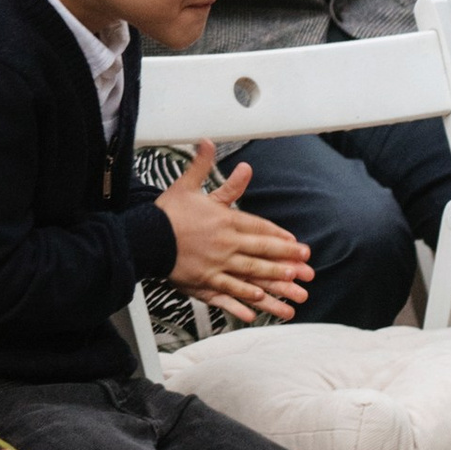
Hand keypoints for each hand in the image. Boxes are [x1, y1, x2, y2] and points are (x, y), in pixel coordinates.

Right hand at [157, 139, 312, 322]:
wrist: (144, 236)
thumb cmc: (166, 213)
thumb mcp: (187, 185)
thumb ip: (202, 165)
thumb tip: (207, 142)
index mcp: (225, 220)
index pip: (259, 229)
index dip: (281, 238)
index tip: (298, 245)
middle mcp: (225, 244)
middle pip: (262, 253)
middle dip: (287, 262)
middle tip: (306, 270)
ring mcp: (216, 265)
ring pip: (251, 276)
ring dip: (274, 285)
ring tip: (292, 294)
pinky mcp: (203, 282)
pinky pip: (227, 293)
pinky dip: (242, 300)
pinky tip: (255, 307)